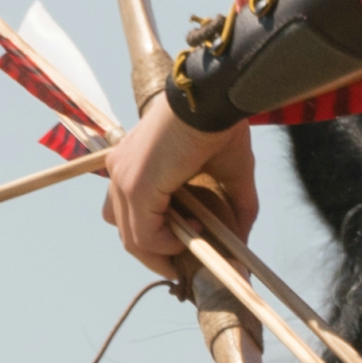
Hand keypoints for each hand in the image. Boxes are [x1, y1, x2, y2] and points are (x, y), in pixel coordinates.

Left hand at [103, 99, 258, 279]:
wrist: (213, 98)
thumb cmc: (220, 124)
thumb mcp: (229, 174)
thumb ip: (234, 208)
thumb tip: (241, 240)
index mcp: (134, 162)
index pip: (128, 212)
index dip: (153, 237)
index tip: (182, 248)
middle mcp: (120, 170)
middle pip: (124, 228)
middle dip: (154, 252)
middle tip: (182, 263)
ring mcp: (124, 179)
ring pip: (131, 237)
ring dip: (160, 252)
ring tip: (189, 250)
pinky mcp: (135, 187)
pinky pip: (144, 234)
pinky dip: (166, 244)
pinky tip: (192, 233)